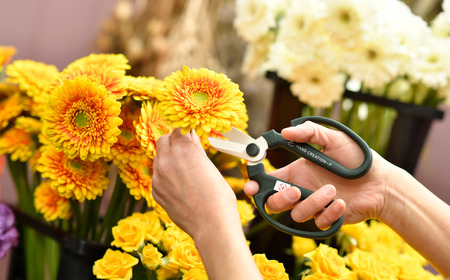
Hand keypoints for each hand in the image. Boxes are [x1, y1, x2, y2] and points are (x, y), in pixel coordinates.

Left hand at [152, 128, 240, 238]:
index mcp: (183, 149)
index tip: (190, 138)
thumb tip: (191, 136)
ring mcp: (158, 177)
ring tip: (184, 169)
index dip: (185, 134)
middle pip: (163, 141)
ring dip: (168, 158)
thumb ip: (196, 149)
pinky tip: (179, 183)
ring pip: (158, 157)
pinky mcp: (156, 191)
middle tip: (185, 151)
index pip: (178, 131)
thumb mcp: (210, 166)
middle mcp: (167, 160)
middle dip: (173, 142)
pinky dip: (165, 174)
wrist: (211, 224)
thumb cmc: (218, 196)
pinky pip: (157, 175)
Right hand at [244, 121, 388, 228]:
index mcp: (297, 172)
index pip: (268, 181)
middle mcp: (301, 190)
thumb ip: (309, 132)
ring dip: (312, 202)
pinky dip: (329, 213)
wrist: (382, 181)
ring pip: (296, 214)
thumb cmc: (358, 158)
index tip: (250, 186)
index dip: (255, 185)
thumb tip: (284, 132)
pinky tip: (341, 202)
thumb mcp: (333, 139)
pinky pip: (318, 223)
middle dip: (280, 198)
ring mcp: (314, 206)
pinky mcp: (327, 219)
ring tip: (332, 190)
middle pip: (274, 203)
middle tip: (296, 190)